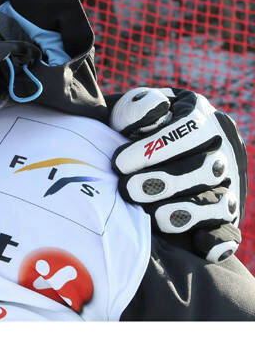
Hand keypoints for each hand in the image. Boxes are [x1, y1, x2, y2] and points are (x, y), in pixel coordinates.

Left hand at [110, 87, 247, 262]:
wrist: (139, 153)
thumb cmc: (130, 128)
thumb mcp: (129, 110)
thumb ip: (136, 107)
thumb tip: (156, 111)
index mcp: (200, 116)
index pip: (190, 129)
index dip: (156, 147)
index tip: (119, 162)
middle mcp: (221, 149)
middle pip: (207, 168)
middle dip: (166, 182)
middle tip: (128, 190)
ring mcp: (228, 184)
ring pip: (220, 202)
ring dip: (186, 212)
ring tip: (153, 216)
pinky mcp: (225, 217)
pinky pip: (230, 233)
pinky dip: (217, 241)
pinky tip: (196, 243)